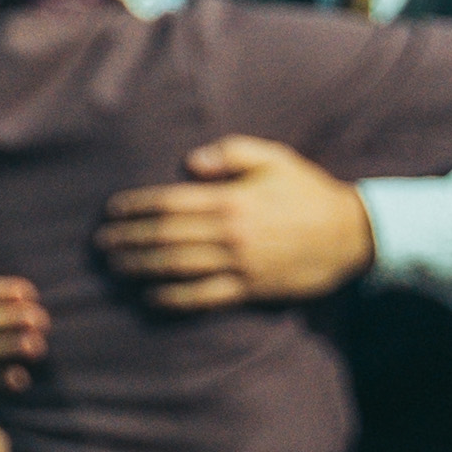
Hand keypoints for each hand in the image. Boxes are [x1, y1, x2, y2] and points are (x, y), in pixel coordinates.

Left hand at [96, 137, 371, 310]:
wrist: (351, 234)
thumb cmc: (306, 190)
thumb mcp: (273, 158)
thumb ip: (230, 153)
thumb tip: (189, 162)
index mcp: (230, 198)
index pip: (170, 203)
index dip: (137, 207)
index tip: (111, 211)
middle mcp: (230, 233)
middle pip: (166, 237)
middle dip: (129, 239)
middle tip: (100, 243)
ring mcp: (240, 264)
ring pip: (178, 268)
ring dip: (142, 268)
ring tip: (115, 267)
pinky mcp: (252, 289)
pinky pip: (205, 297)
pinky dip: (174, 299)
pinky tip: (150, 298)